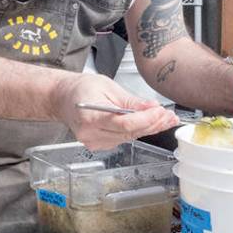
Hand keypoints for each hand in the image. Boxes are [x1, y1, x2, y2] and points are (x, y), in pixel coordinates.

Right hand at [52, 73, 178, 150]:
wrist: (63, 98)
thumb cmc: (82, 88)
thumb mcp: (107, 86)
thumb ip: (130, 101)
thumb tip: (151, 107)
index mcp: (90, 116)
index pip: (124, 123)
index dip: (145, 119)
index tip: (160, 111)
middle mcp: (91, 133)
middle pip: (129, 133)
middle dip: (152, 124)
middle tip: (169, 115)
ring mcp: (94, 142)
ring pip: (129, 138)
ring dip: (149, 128)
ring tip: (166, 119)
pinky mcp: (99, 145)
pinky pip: (123, 139)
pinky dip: (138, 131)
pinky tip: (152, 124)